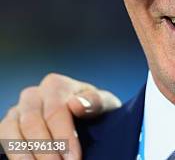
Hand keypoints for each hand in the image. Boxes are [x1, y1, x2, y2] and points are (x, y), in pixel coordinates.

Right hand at [0, 74, 120, 159]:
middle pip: (33, 123)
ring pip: (13, 131)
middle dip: (46, 151)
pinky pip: (3, 137)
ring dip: (25, 156)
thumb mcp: (103, 104)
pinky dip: (13, 154)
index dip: (64, 138)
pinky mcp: (8, 125)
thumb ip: (95, 102)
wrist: (84, 118)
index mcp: (55, 85)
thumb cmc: (93, 111)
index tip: (73, 159)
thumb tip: (76, 104)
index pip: (56, 111)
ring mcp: (18, 110)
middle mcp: (33, 94)